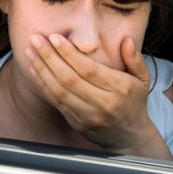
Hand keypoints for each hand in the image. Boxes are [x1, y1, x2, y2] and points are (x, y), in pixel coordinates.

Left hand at [26, 34, 170, 158]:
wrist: (129, 136)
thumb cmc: (134, 102)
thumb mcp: (142, 79)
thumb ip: (135, 59)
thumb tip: (127, 40)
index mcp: (119, 89)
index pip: (88, 69)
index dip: (69, 53)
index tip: (55, 38)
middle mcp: (103, 103)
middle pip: (70, 78)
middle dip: (49, 57)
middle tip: (36, 40)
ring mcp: (88, 116)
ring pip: (59, 91)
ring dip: (42, 70)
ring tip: (30, 52)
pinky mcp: (77, 123)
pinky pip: (56, 102)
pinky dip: (43, 84)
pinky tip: (35, 70)